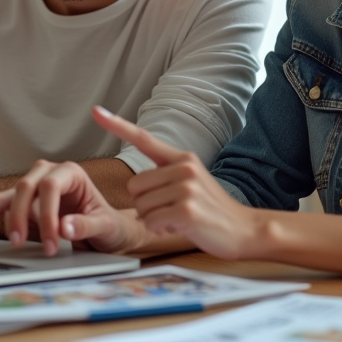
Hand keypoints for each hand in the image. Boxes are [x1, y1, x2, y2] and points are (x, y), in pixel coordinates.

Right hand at [0, 158, 142, 255]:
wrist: (107, 231)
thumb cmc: (109, 224)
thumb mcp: (106, 226)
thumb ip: (87, 225)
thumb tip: (64, 226)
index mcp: (71, 173)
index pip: (50, 186)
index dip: (47, 213)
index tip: (52, 240)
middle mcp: (50, 174)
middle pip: (26, 188)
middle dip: (23, 217)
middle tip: (26, 244)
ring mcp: (34, 187)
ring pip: (10, 195)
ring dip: (8, 219)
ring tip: (11, 240)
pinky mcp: (24, 202)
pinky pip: (0, 204)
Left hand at [93, 106, 261, 259]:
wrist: (245, 229)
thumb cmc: (211, 210)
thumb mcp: (191, 182)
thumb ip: (165, 175)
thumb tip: (138, 185)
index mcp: (182, 158)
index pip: (144, 138)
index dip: (117, 124)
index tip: (96, 111)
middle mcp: (184, 167)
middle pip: (135, 186)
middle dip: (146, 204)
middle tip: (171, 209)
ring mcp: (186, 188)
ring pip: (141, 206)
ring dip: (153, 219)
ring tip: (178, 218)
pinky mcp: (187, 210)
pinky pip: (151, 222)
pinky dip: (160, 230)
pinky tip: (180, 227)